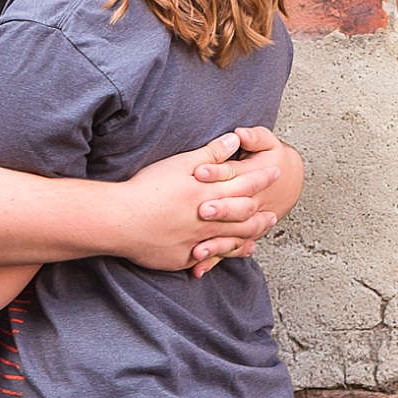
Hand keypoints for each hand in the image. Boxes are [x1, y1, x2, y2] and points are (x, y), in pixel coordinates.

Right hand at [123, 129, 281, 273]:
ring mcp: (197, 241)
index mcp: (208, 192)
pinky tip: (230, 254)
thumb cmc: (148, 188)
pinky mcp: (183, 257)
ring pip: (231, 240)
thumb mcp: (180, 163)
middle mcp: (208, 218)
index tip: (276, 173)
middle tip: (274, 214)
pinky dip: (224, 255)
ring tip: (258, 236)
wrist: (121, 219)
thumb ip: (211, 153)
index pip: (245, 184)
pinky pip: (209, 257)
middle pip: (244, 216)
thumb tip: (235, 140)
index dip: (262, 178)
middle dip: (260, 214)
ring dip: (247, 237)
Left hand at [191, 128, 303, 274]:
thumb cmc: (274, 159)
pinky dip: (213, 260)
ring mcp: (247, 222)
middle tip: (201, 211)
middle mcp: (251, 203)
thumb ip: (254, 137)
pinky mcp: (240, 235)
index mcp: (253, 178)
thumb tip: (240, 133)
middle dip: (219, 210)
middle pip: (234, 208)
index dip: (217, 172)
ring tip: (198, 251)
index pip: (234, 175)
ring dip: (216, 244)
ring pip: (231, 236)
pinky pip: (227, 250)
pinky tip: (197, 269)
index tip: (199, 171)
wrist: (290, 179)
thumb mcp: (268, 144)